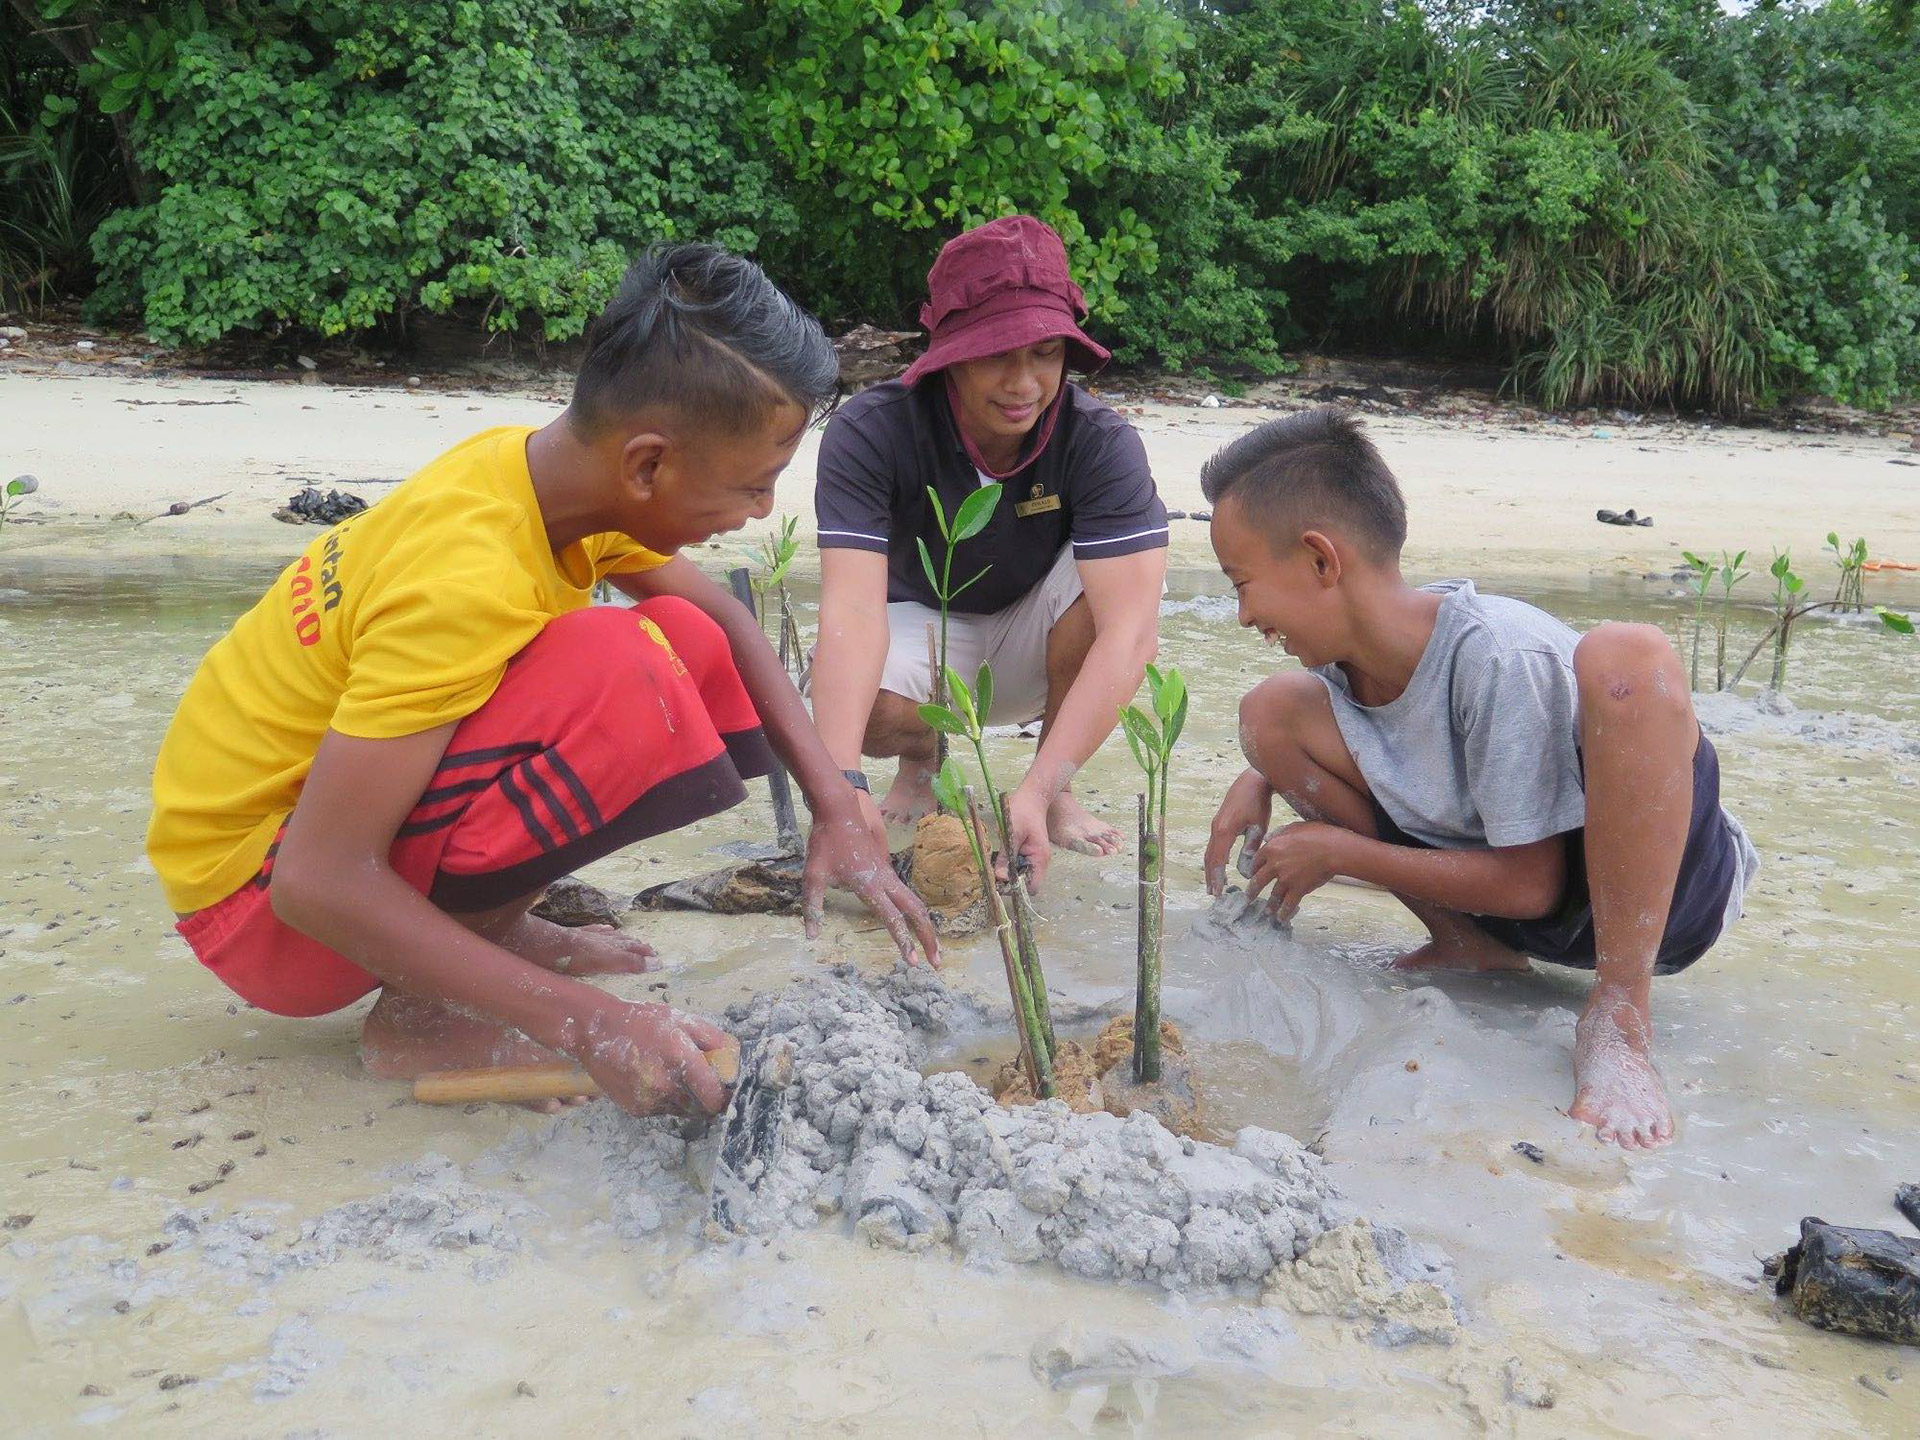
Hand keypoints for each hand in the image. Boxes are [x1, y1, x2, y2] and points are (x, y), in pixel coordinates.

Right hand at [574, 999, 733, 1116]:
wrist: (597, 1031)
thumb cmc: (643, 1021)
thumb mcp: (683, 1020)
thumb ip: (714, 1040)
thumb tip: (735, 1059)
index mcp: (681, 1060)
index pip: (715, 1097)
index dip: (723, 1095)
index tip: (724, 1088)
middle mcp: (666, 1085)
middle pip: (702, 1109)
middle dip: (706, 1097)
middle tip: (701, 1081)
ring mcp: (649, 1101)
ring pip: (683, 1111)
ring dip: (686, 1099)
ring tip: (673, 1075)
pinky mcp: (636, 1110)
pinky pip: (662, 1111)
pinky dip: (665, 1100)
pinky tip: (655, 1079)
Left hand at [803, 793, 941, 966]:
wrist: (839, 810)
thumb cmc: (826, 842)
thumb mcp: (813, 875)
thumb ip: (813, 906)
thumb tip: (811, 936)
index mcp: (870, 886)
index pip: (893, 918)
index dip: (904, 941)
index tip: (912, 962)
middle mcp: (886, 881)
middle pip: (916, 912)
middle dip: (928, 937)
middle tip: (937, 962)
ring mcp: (888, 875)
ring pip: (916, 903)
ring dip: (926, 926)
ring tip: (932, 948)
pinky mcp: (886, 870)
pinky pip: (908, 895)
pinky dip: (917, 913)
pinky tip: (915, 923)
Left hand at [1001, 781, 1051, 890]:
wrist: (1032, 797)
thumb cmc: (1022, 811)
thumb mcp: (1011, 833)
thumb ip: (1006, 856)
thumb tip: (999, 878)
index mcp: (1039, 858)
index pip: (1032, 887)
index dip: (1017, 888)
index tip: (1001, 881)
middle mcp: (1040, 862)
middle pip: (1025, 883)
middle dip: (1010, 880)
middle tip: (994, 871)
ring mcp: (1034, 858)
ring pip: (1020, 875)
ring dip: (1008, 872)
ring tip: (997, 861)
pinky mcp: (1028, 853)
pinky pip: (1018, 865)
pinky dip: (1009, 863)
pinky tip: (1001, 854)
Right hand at [1204, 769, 1273, 895]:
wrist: (1253, 781)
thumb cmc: (1259, 803)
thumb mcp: (1258, 828)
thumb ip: (1250, 850)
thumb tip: (1244, 871)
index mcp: (1225, 831)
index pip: (1218, 860)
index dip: (1217, 877)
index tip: (1218, 893)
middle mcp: (1216, 829)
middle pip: (1210, 857)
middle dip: (1210, 876)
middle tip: (1213, 894)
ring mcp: (1216, 825)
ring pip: (1210, 851)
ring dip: (1211, 868)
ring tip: (1214, 883)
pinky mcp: (1219, 822)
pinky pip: (1214, 844)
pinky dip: (1215, 858)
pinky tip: (1220, 865)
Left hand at [1245, 821, 1348, 921]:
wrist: (1333, 849)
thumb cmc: (1318, 834)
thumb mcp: (1294, 827)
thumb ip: (1280, 834)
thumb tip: (1270, 838)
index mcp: (1271, 848)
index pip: (1256, 861)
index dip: (1253, 869)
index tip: (1252, 874)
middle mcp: (1274, 865)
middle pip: (1258, 880)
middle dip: (1252, 891)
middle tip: (1248, 898)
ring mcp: (1285, 879)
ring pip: (1273, 895)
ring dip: (1270, 905)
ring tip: (1267, 911)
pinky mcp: (1298, 889)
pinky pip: (1288, 904)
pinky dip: (1284, 913)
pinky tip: (1281, 918)